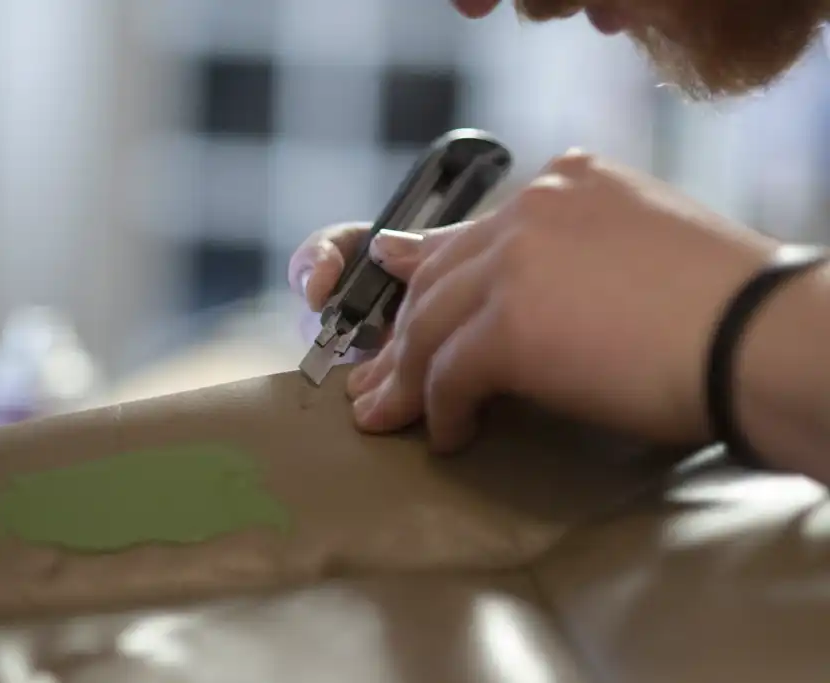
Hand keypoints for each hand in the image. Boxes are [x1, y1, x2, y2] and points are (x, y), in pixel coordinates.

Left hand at [288, 149, 779, 452]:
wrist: (758, 336)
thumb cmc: (724, 305)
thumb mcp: (638, 246)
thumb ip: (569, 251)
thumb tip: (519, 292)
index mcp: (566, 182)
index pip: (472, 232)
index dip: (424, 271)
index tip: (395, 290)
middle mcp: (531, 208)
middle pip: (438, 277)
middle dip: (400, 335)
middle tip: (374, 376)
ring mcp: (515, 263)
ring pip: (430, 326)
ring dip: (404, 379)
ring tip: (384, 416)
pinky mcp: (508, 325)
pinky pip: (450, 373)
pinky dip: (441, 410)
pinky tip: (448, 436)